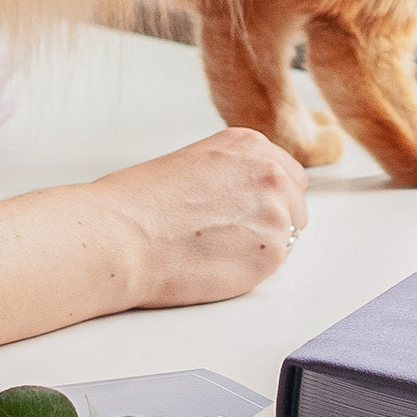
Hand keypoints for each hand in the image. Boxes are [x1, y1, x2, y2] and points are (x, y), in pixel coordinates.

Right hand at [97, 126, 308, 309]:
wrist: (122, 237)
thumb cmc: (138, 203)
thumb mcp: (192, 163)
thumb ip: (230, 174)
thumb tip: (240, 197)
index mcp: (249, 146)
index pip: (287, 173)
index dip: (268, 195)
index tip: (251, 209)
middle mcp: (270, 174)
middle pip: (294, 204)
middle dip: (270, 220)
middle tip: (230, 235)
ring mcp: (276, 214)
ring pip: (284, 238)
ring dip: (257, 246)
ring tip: (211, 250)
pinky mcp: (272, 255)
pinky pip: (269, 266)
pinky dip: (247, 271)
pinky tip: (212, 265)